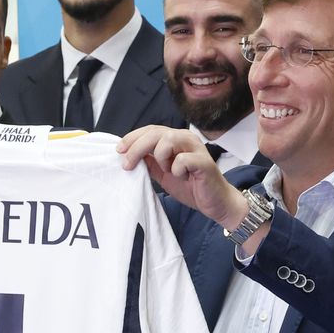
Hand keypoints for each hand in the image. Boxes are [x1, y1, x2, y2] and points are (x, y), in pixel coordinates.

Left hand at [118, 126, 251, 229]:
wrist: (214, 202)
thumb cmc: (191, 186)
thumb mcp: (163, 173)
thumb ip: (149, 162)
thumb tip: (128, 154)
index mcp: (175, 139)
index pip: (150, 130)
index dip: (132, 138)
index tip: (119, 151)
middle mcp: (186, 139)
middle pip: (156, 133)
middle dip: (137, 148)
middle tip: (127, 164)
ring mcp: (196, 149)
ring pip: (168, 140)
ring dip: (160, 157)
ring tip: (166, 171)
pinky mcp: (204, 162)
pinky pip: (183, 160)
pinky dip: (177, 170)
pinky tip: (183, 177)